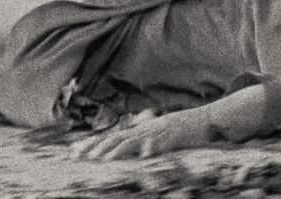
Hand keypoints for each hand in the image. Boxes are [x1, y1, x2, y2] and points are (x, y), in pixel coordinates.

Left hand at [69, 110, 199, 160]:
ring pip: (134, 141)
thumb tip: (133, 153)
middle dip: (96, 147)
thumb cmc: (182, 131)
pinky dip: (151, 148)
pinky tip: (143, 156)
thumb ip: (144, 142)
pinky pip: (160, 144)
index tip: (75, 151)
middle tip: (78, 155)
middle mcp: (144, 129)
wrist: (206, 120)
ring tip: (103, 160)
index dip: (93, 143)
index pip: (112, 136)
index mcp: (140, 131)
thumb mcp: (158, 136)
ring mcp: (157, 132)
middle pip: (116, 138)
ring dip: (117, 150)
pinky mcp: (172, 137)